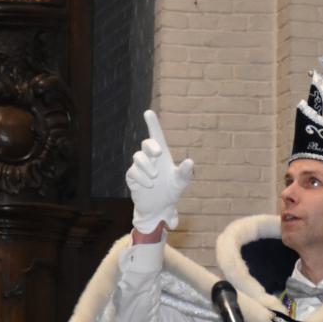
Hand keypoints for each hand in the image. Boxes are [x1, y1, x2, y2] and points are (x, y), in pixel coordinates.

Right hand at [126, 110, 193, 232]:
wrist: (158, 209)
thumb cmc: (171, 192)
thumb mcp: (180, 183)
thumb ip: (185, 173)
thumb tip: (190, 162)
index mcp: (162, 156)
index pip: (156, 136)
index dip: (152, 124)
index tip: (148, 112)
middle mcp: (150, 159)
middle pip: (146, 144)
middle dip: (151, 146)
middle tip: (158, 153)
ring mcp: (140, 167)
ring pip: (138, 157)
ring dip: (147, 166)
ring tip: (155, 178)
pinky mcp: (132, 177)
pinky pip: (133, 171)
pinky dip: (142, 178)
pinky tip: (149, 185)